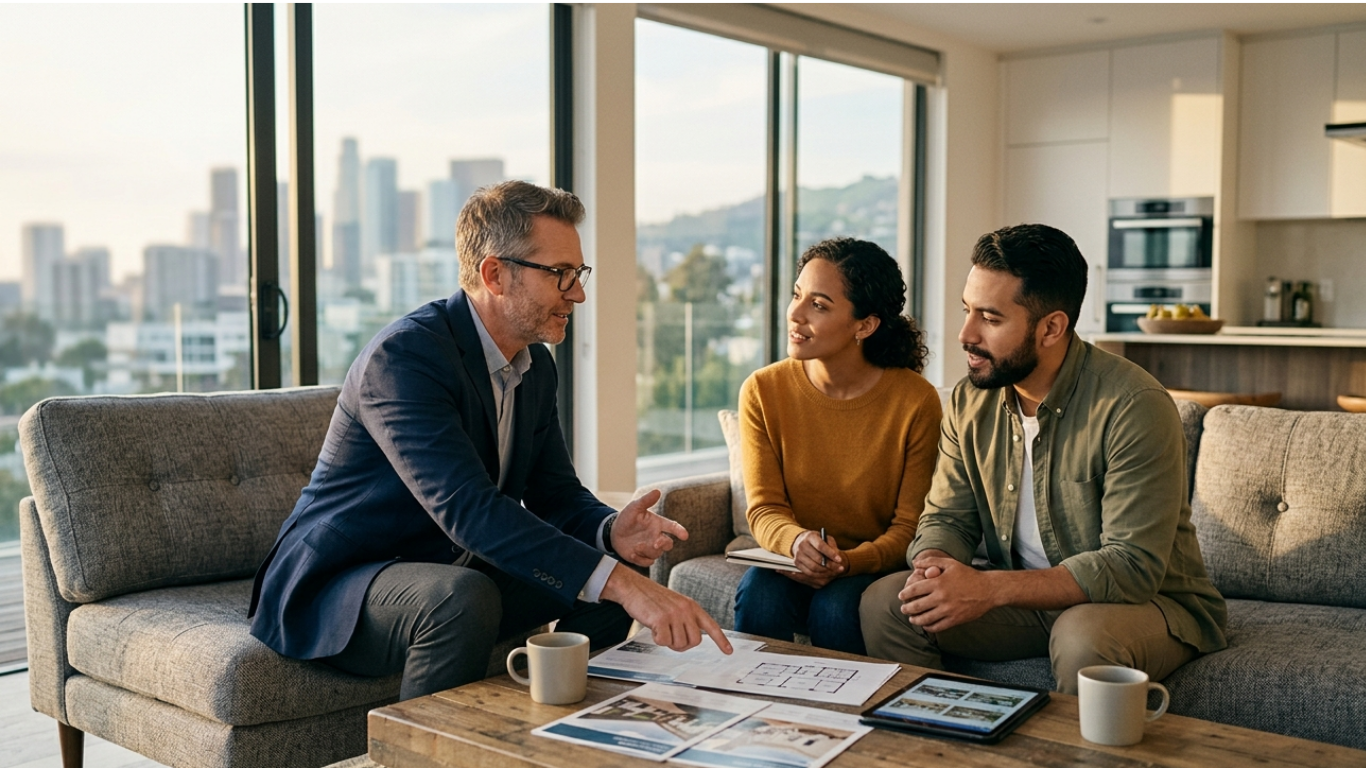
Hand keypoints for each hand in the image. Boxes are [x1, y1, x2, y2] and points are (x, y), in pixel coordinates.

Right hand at [601, 564, 732, 653]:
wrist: (633, 587)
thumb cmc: (652, 599)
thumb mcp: (675, 605)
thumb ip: (685, 619)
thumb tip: (689, 640)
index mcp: (692, 606)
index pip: (711, 626)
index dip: (721, 640)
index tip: (729, 651)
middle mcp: (686, 610)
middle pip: (694, 642)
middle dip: (682, 644)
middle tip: (670, 637)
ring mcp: (674, 614)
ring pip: (679, 644)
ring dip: (668, 642)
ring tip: (660, 629)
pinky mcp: (661, 619)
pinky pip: (664, 642)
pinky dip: (657, 639)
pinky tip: (652, 627)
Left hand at [609, 489, 686, 566]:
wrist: (613, 532)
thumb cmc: (627, 518)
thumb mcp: (634, 507)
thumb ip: (646, 500)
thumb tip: (657, 491)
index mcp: (658, 524)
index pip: (673, 527)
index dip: (680, 531)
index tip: (685, 536)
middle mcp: (657, 537)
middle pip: (669, 544)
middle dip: (664, 544)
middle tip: (655, 542)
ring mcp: (650, 548)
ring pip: (657, 553)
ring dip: (648, 550)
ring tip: (636, 546)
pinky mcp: (642, 557)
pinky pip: (647, 562)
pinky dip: (641, 559)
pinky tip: (632, 553)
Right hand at [785, 530, 843, 587]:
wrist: (802, 542)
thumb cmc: (818, 541)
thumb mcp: (826, 539)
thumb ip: (832, 546)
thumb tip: (836, 557)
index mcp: (810, 536)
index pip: (820, 546)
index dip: (830, 554)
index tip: (840, 560)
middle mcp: (802, 545)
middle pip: (817, 559)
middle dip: (830, 565)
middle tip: (841, 568)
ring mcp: (798, 555)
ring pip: (813, 568)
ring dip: (826, 572)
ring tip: (836, 572)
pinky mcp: (797, 563)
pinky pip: (809, 573)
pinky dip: (819, 575)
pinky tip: (827, 574)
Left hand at [897, 555, 996, 632]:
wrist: (988, 590)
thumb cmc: (968, 575)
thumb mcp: (950, 564)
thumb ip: (931, 561)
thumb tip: (915, 562)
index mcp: (938, 583)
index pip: (914, 590)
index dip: (905, 594)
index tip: (901, 596)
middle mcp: (941, 597)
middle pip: (916, 606)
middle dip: (906, 608)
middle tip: (903, 609)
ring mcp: (948, 610)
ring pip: (925, 619)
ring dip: (915, 620)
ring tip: (912, 618)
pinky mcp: (955, 620)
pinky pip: (937, 627)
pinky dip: (928, 627)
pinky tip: (925, 624)